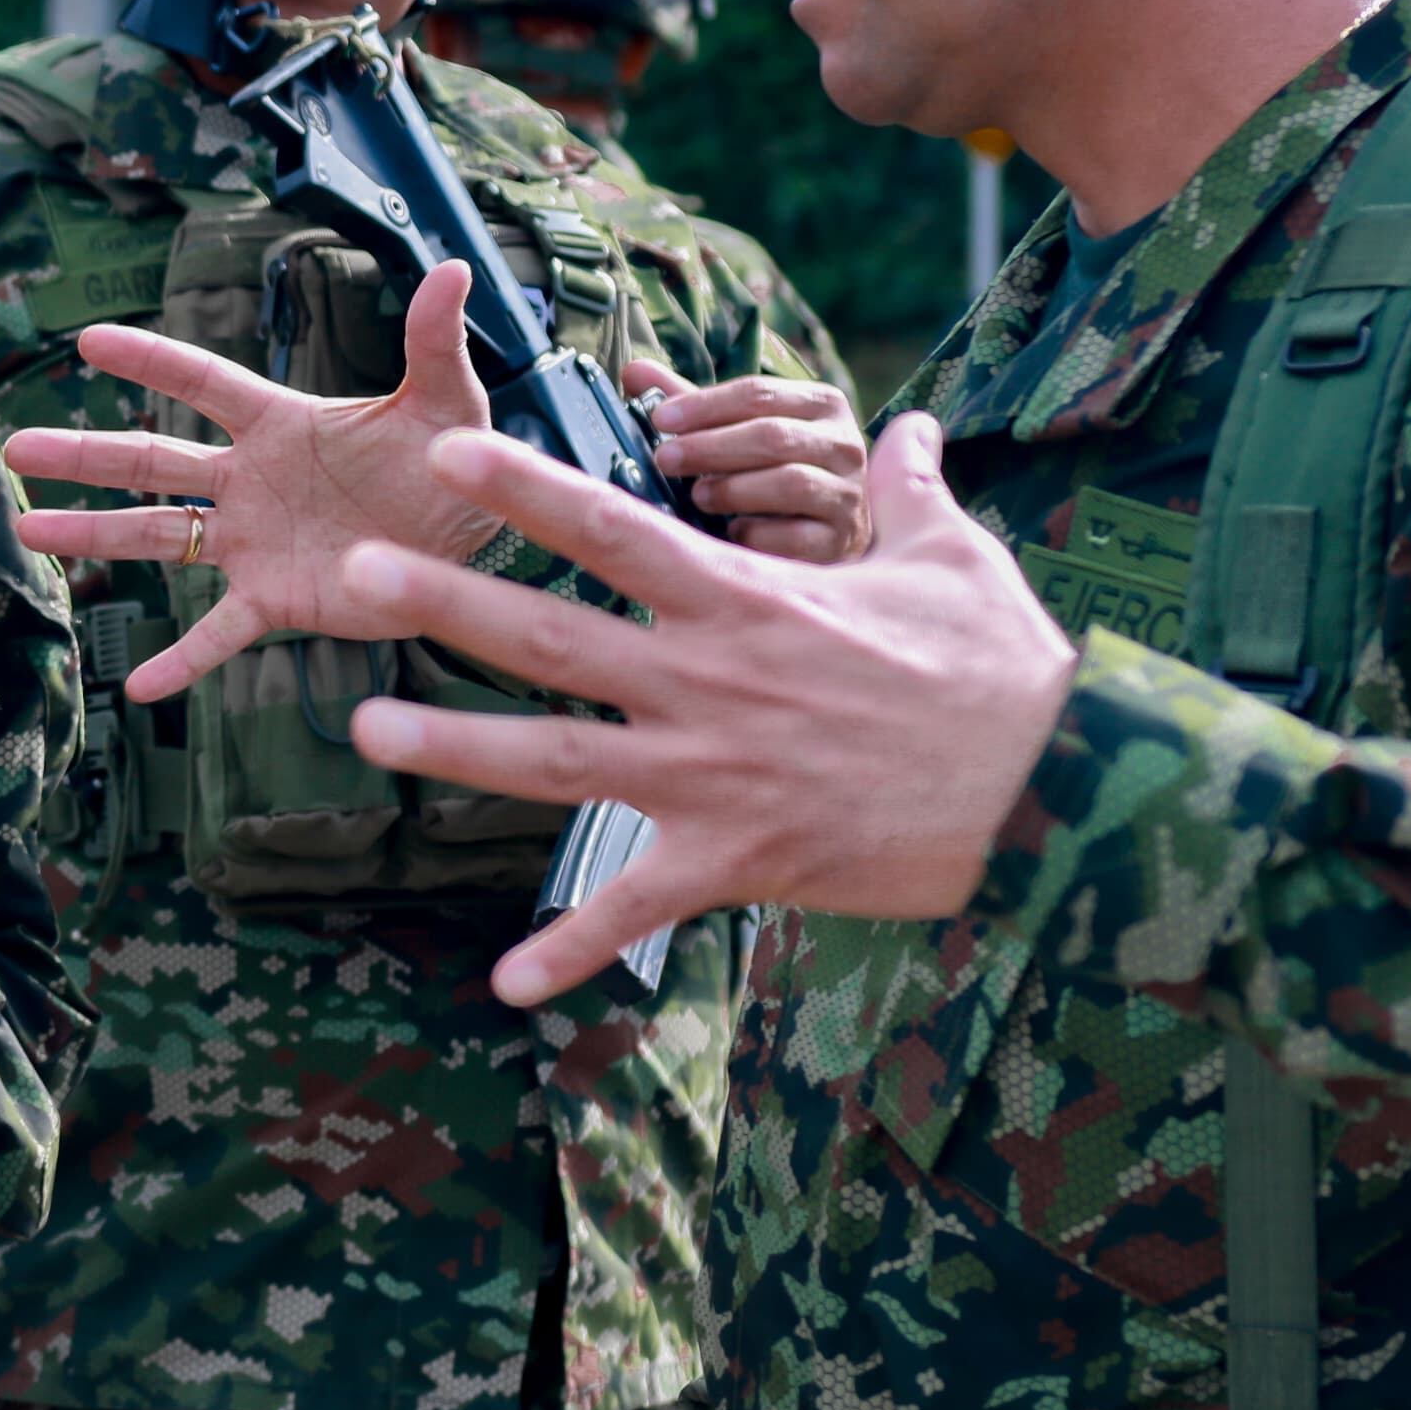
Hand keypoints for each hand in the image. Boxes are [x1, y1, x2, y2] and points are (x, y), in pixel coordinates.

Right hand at [3, 262, 504, 701]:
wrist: (478, 545)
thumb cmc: (454, 463)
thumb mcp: (446, 399)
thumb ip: (434, 340)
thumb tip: (456, 268)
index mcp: (280, 424)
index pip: (202, 384)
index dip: (150, 362)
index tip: (89, 340)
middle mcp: (251, 482)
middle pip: (151, 464)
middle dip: (84, 456)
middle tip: (16, 450)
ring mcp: (255, 544)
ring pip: (158, 538)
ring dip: (94, 538)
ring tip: (29, 532)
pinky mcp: (278, 600)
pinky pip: (218, 633)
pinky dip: (181, 660)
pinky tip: (137, 688)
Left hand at [327, 413, 1080, 1006]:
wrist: (1055, 794)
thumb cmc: (1005, 672)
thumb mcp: (954, 560)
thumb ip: (906, 491)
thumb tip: (911, 424)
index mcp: (747, 604)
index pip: (615, 530)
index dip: (529, 488)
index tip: (452, 451)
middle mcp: (707, 684)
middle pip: (551, 637)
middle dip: (448, 602)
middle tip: (355, 570)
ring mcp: (711, 776)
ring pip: (557, 760)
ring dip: (456, 747)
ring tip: (364, 727)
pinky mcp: (735, 860)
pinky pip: (636, 913)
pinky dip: (570, 952)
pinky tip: (505, 985)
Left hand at [622, 354, 869, 564]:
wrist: (827, 531)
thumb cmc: (772, 471)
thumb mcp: (736, 430)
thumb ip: (691, 403)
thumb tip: (634, 373)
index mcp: (821, 404)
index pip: (758, 393)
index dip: (704, 405)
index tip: (660, 418)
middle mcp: (844, 445)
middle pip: (772, 436)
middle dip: (709, 447)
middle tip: (664, 459)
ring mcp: (848, 495)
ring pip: (791, 483)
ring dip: (732, 489)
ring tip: (697, 496)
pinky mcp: (841, 541)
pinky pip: (795, 536)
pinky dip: (757, 534)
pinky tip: (732, 533)